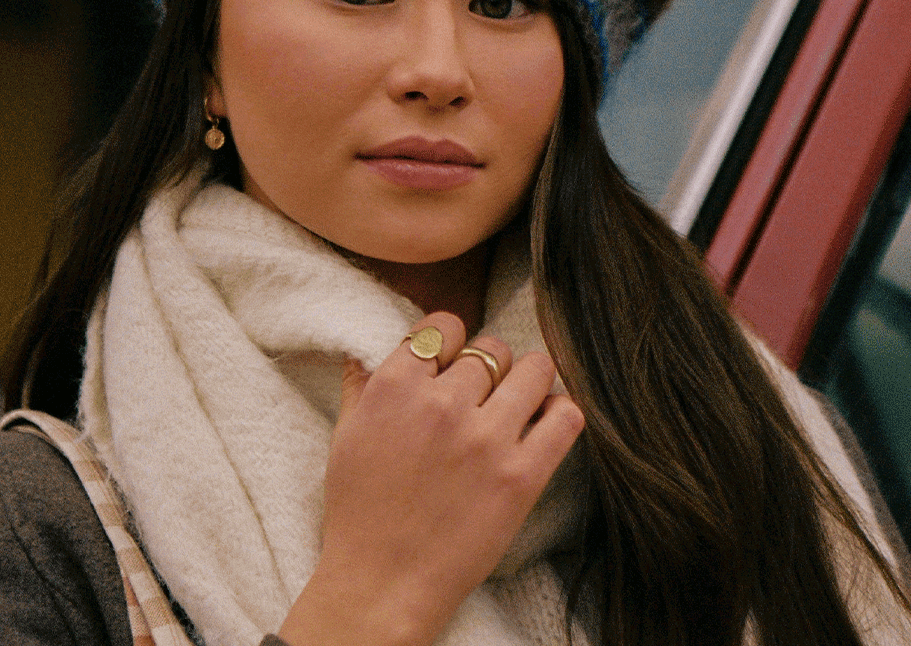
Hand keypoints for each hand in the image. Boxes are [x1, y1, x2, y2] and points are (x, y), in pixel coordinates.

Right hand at [278, 312, 583, 645]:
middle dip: (487, 368)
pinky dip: (560, 412)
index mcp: (396, 388)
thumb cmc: (360, 512)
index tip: (453, 359)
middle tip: (481, 395)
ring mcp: (486, 439)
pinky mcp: (522, 476)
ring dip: (528, 380)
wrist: (382, 585)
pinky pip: (565, 417)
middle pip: (491, 349)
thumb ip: (361, 385)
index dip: (451, 340)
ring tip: (520, 401)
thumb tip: (367, 350)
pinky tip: (545, 422)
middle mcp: (443, 404)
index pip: (444, 325)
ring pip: (533, 369)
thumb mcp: (345, 437)